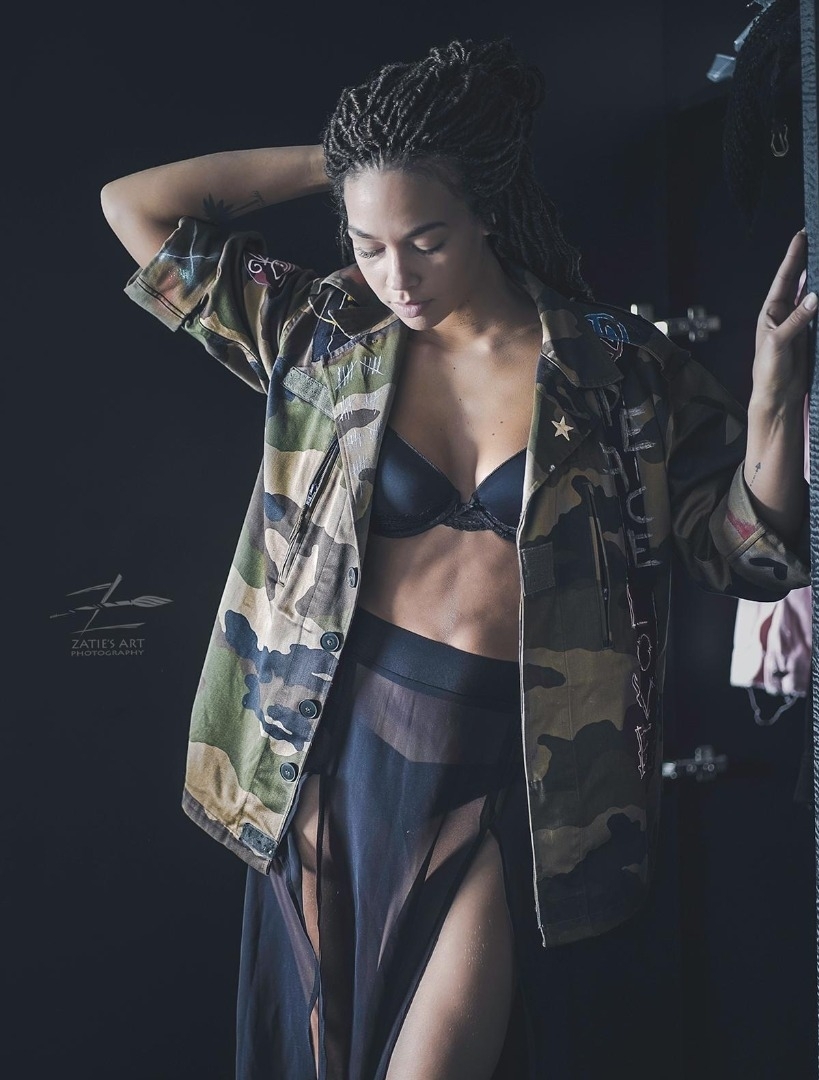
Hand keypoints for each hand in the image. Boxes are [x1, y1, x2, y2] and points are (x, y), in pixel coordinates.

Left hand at [751, 229, 816, 405]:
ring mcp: (799, 322)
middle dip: (808, 260)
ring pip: (813, 295)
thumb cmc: (768, 371)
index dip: (793, 257)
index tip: (801, 236)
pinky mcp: (811, 334)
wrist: (778, 395)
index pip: (784, 279)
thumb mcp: (778, 343)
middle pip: (799, 281)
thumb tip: (814, 297)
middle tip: (816, 237)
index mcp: (770, 312)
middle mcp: (784, 314)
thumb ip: (796, 321)